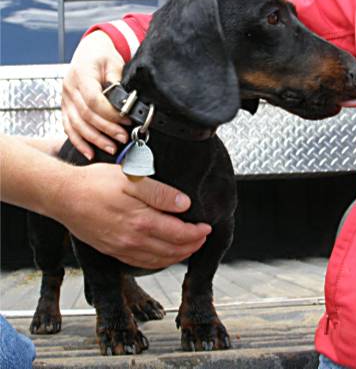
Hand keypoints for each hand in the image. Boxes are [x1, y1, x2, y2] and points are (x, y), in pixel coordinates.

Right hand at [55, 163, 211, 268]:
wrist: (63, 196)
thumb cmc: (96, 183)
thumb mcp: (131, 179)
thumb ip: (160, 193)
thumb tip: (184, 205)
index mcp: (141, 221)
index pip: (180, 235)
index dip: (197, 233)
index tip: (206, 227)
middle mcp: (133, 240)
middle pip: (172, 251)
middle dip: (192, 246)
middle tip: (202, 238)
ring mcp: (122, 248)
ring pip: (158, 261)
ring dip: (177, 256)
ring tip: (188, 247)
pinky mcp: (112, 251)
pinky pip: (142, 263)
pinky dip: (158, 262)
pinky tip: (163, 255)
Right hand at [61, 31, 128, 159]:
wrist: (89, 51)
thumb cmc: (103, 56)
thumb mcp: (114, 62)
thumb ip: (118, 82)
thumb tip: (126, 104)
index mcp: (82, 74)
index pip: (94, 100)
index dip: (111, 114)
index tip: (127, 120)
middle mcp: (70, 88)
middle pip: (86, 115)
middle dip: (106, 130)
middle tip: (123, 138)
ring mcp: (65, 99)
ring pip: (77, 125)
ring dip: (95, 140)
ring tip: (112, 148)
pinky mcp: (65, 108)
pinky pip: (69, 128)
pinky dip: (79, 142)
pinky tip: (90, 153)